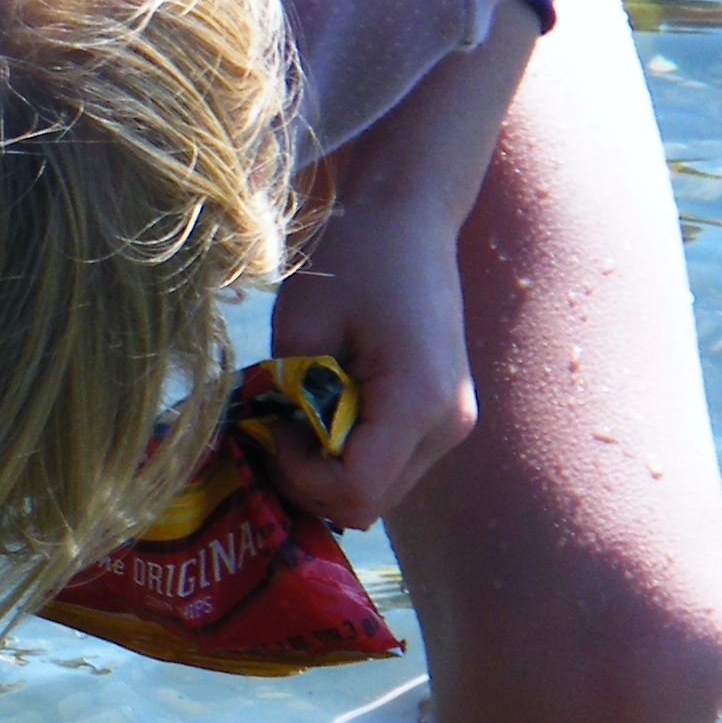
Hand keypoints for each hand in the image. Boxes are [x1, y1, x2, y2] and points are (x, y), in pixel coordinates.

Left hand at [263, 7, 537, 527]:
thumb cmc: (352, 260)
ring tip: (293, 417)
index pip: (353, 489)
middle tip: (270, 431)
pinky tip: (319, 413)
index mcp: (419, 400)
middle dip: (307, 481)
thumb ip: (291, 399)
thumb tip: (272, 452)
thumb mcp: (302, 327)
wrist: (408, 219)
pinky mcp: (441, 419)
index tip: (269, 428)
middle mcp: (448, 425)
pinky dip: (345, 456)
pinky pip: (386, 465)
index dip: (297, 475)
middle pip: (368, 503)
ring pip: (377, 493)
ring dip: (325, 472)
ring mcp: (451, 426)